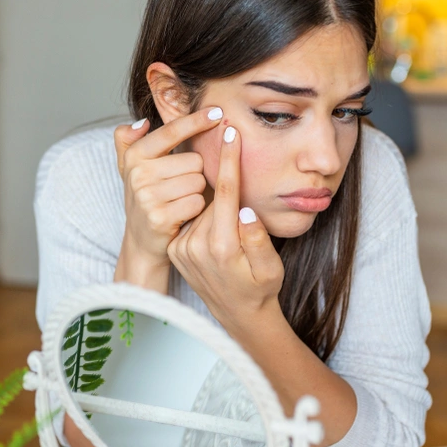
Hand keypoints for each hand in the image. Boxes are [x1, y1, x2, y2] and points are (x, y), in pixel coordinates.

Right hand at [112, 108, 223, 287]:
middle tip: (181, 186)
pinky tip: (184, 214)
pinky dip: (197, 208)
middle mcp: (138, 174)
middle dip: (196, 172)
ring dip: (197, 191)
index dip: (195, 120)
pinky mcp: (160, 218)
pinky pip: (197, 202)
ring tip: (181, 200)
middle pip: (194, 160)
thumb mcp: (131, 167)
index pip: (170, 131)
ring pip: (198, 181)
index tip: (217, 112)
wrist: (142, 239)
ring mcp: (147, 197)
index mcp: (135, 155)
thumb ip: (128, 140)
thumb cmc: (146, 196)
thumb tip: (142, 123)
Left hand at [166, 124, 284, 331]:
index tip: (229, 132)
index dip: (229, 159)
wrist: (237, 314)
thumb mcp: (270, 268)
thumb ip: (259, 239)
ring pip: (201, 206)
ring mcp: (182, 248)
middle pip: (212, 197)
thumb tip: (246, 209)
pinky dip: (203, 216)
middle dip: (225, 187)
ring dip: (215, 204)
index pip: (226, 192)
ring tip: (229, 228)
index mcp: (222, 246)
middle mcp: (196, 245)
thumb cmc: (260, 289)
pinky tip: (215, 230)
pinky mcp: (175, 249)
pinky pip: (191, 219)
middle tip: (239, 203)